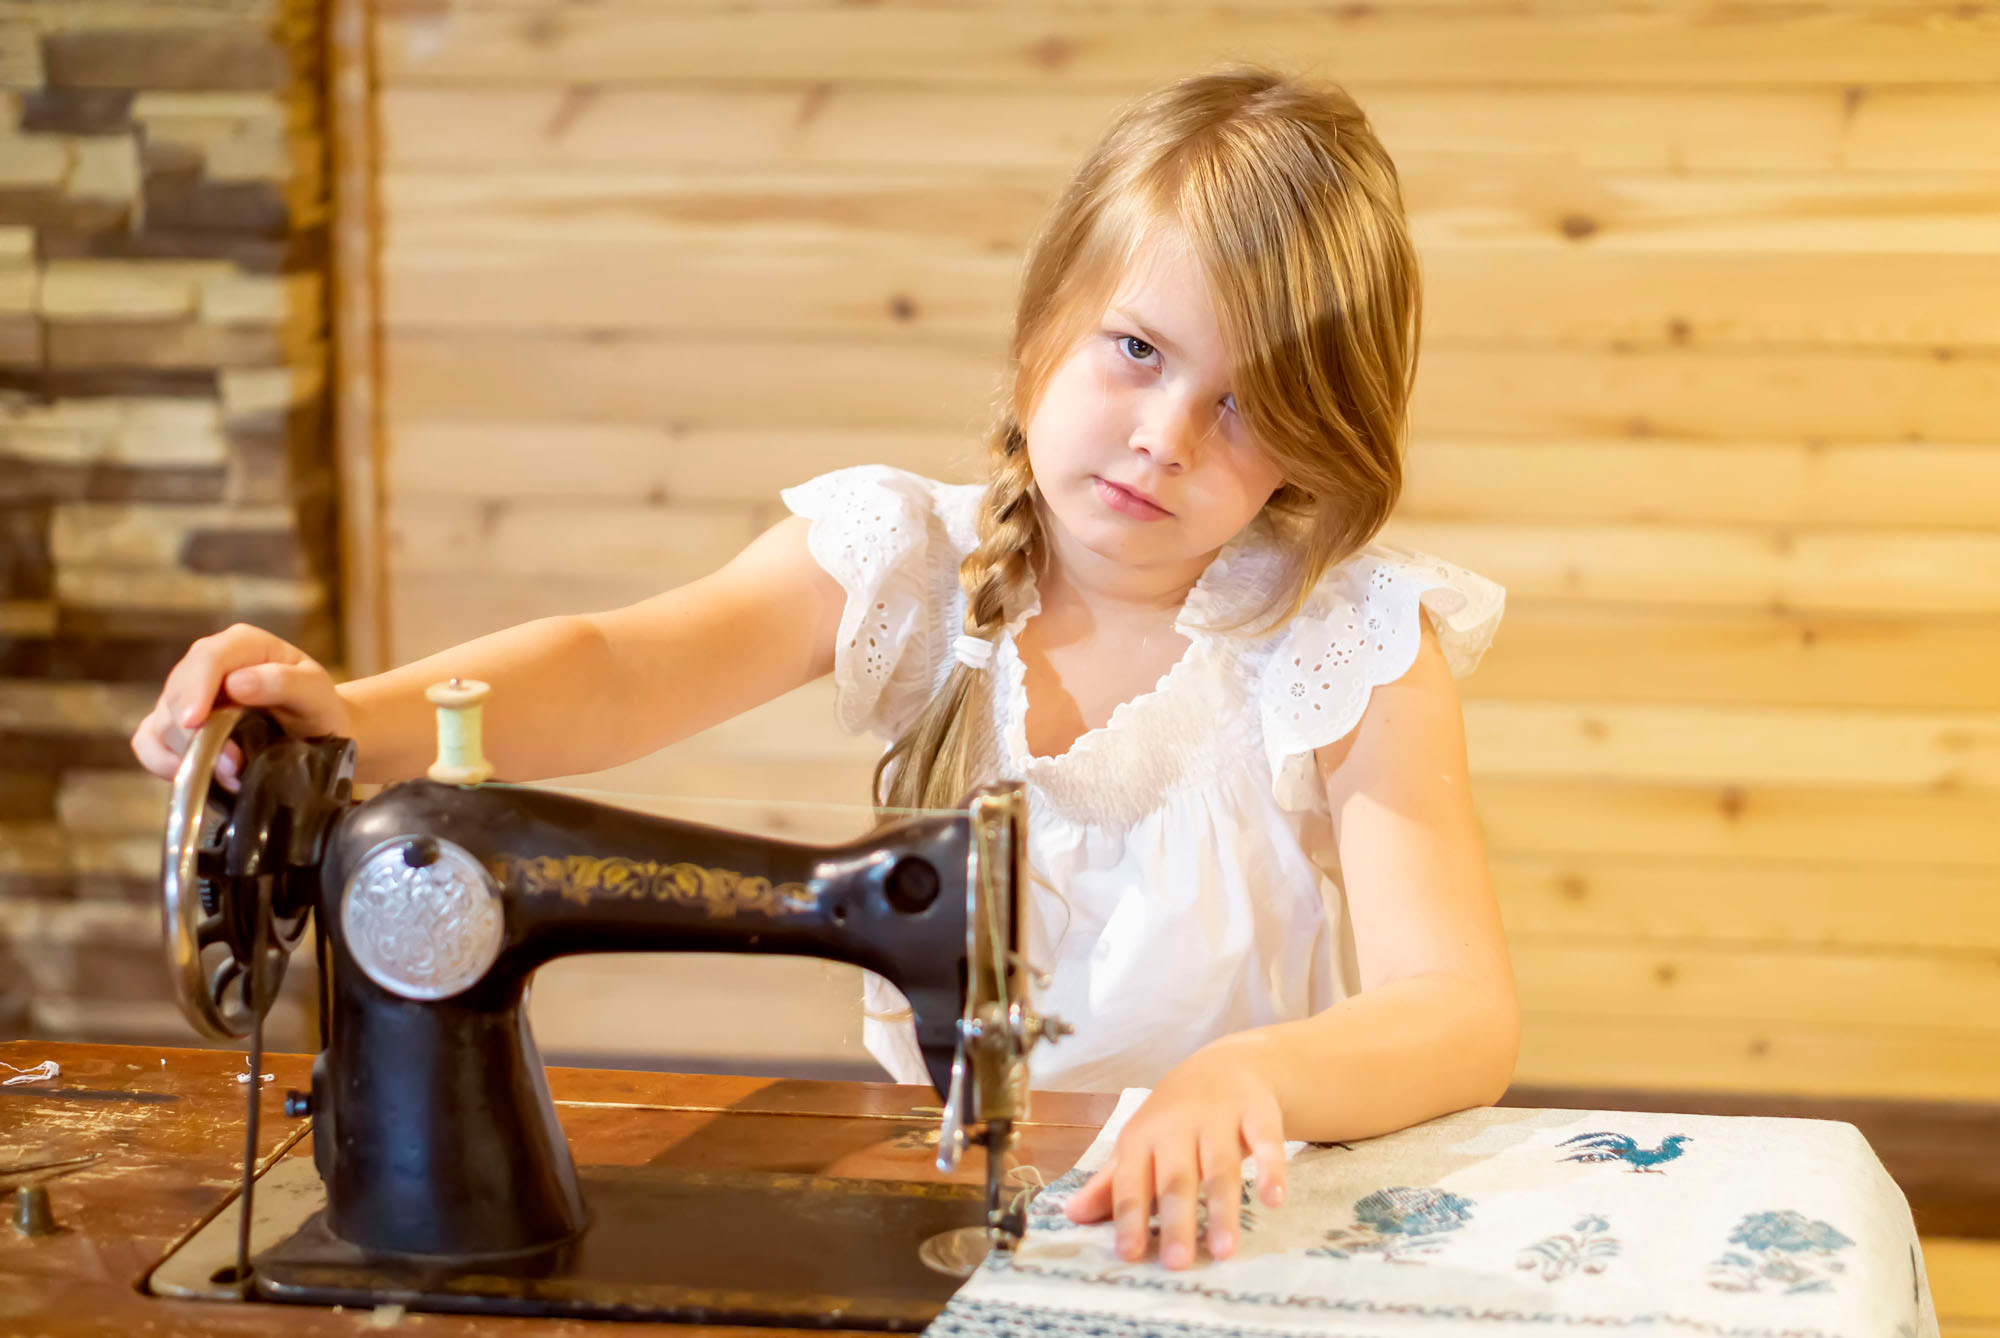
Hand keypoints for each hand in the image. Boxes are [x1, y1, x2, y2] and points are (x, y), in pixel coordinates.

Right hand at [130, 623, 349, 790]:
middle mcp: (208, 664)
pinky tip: (191, 774)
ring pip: (163, 722)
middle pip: (178, 693)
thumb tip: (236, 684)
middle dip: (198, 734)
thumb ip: (284, 683)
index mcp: (243, 645)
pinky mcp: (174, 725)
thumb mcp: (316, 692)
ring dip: (190, 754)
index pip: (208, 658)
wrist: (316, 734)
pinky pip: (148, 742)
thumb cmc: (317, 708)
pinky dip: (163, 761)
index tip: (195, 722)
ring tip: (232, 772)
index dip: (196, 688)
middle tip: (232, 764)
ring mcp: (187, 695)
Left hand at [1062, 1034, 1286, 1268]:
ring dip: (1223, 1208)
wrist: (1223, 1064)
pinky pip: (1266, 1141)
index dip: (1128, 1217)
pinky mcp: (1257, 1111)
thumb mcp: (1139, 1143)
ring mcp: (1219, 1117)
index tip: (1128, 1255)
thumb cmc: (1173, 1117)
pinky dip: (1271, 1168)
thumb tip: (1071, 1215)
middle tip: (1178, 1264)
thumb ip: (1111, 1183)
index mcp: (1141, 1136)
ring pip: (1220, 1166)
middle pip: (1176, 1179)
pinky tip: (1274, 1200)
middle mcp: (1178, 1126)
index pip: (1131, 1181)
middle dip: (1177, 1221)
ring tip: (1226, 1250)